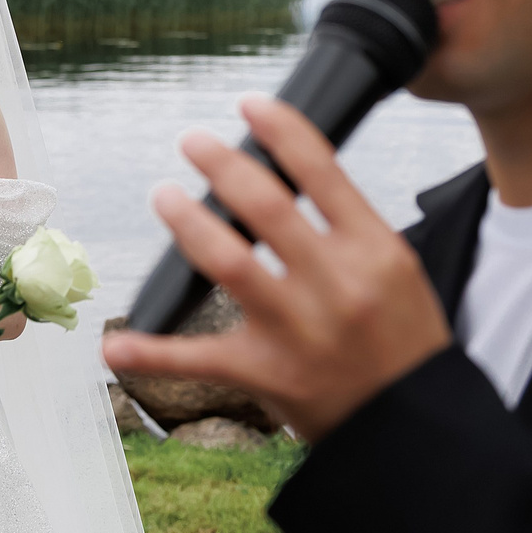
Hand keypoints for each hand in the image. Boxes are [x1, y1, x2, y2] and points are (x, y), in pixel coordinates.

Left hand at [102, 96, 451, 443]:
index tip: (249, 104)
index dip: (279, 129)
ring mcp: (298, 329)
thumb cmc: (402, 341)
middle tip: (191, 141)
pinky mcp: (268, 373)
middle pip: (265, 205)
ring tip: (164, 195)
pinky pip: (199, 358)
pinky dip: (152, 354)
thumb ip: (347, 226)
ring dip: (186, 223)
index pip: (321, 170)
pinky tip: (114, 348)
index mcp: (375, 250)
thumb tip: (289, 172)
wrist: (417, 428)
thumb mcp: (397, 270)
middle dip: (220, 164)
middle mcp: (336, 284)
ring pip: (227, 260)